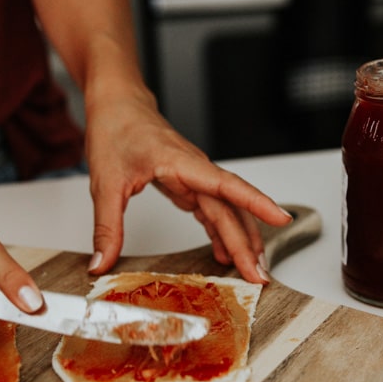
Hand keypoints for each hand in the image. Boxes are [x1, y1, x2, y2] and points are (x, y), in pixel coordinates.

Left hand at [84, 88, 291, 283]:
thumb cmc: (116, 129)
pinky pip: (213, 211)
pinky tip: (223, 253)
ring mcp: (195, 177)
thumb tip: (101, 264)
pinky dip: (221, 233)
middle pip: (231, 209)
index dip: (257, 203)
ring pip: (227, 211)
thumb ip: (107, 227)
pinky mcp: (189, 184)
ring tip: (252, 271)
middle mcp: (196, 170)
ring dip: (241, 240)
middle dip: (248, 244)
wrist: (118, 104)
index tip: (282, 219)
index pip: (228, 185)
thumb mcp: (105, 183)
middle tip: (259, 277)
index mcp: (181, 163)